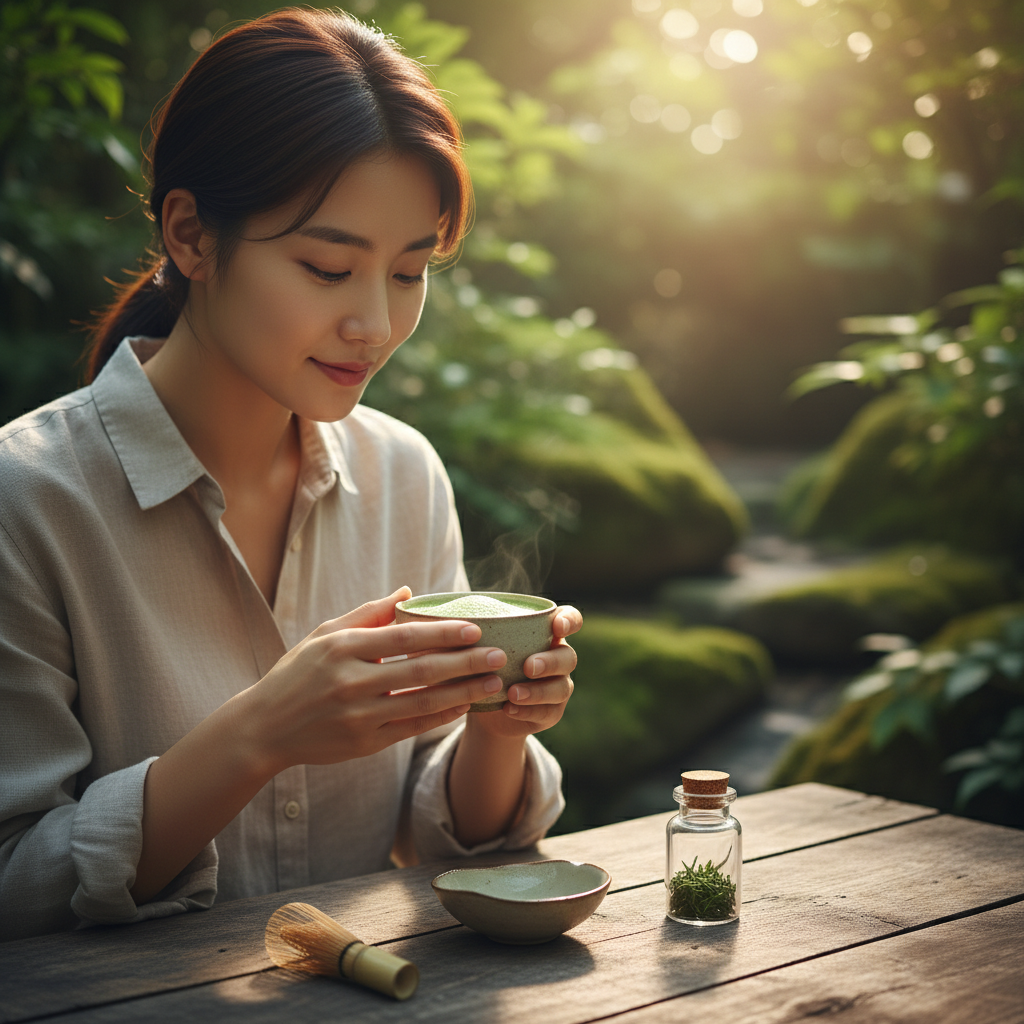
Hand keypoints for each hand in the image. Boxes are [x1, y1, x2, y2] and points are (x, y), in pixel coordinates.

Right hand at [239, 587, 507, 772]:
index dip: (441, 634)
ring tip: (493, 682)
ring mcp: (359, 716)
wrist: (264, 728)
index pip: (403, 639)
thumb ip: (368, 613)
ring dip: (463, 693)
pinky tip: (464, 706)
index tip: (475, 628)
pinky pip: (412, 728)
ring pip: (423, 703)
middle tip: (499, 655)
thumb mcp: (325, 635)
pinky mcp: (365, 743)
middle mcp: (352, 683)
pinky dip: (441, 717)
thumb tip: (408, 592)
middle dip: (465, 663)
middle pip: (420, 671)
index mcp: (342, 649)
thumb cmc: (298, 674)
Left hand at [466, 605, 580, 740]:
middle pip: (567, 656)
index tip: (556, 627)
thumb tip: (435, 616)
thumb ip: (465, 630)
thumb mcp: (471, 645)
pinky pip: (548, 712)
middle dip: (549, 661)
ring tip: (512, 693)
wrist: (483, 705)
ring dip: (537, 691)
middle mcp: (557, 657)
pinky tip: (509, 709)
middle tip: (527, 667)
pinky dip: (528, 710)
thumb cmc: (478, 663)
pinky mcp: (551, 712)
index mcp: (544, 633)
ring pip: (561, 687)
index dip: (568, 621)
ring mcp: (558, 686)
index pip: (569, 619)